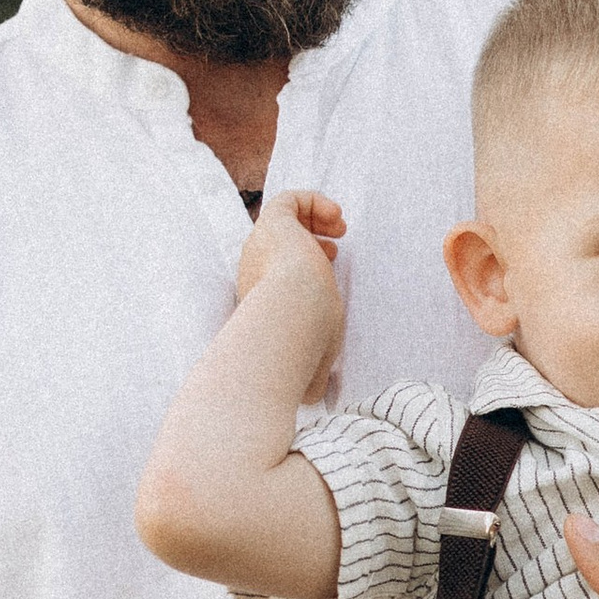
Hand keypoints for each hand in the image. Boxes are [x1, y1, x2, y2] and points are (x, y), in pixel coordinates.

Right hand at [235, 188, 348, 393]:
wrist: (291, 320)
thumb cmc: (302, 345)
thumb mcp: (310, 359)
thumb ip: (310, 374)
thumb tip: (315, 398)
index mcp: (261, 298)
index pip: (278, 272)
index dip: (306, 265)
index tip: (332, 264)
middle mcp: (257, 268)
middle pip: (279, 244)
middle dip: (309, 239)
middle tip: (336, 248)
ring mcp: (263, 244)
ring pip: (282, 217)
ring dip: (314, 216)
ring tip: (341, 225)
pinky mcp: (273, 223)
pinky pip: (289, 199)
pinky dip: (314, 202)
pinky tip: (337, 216)